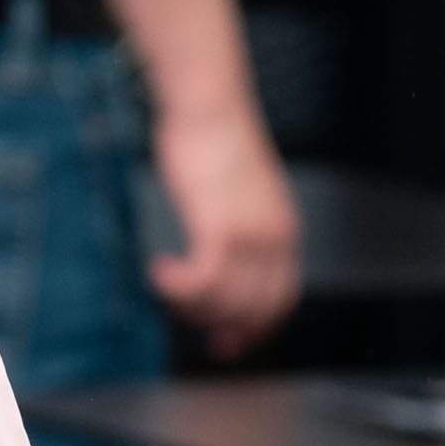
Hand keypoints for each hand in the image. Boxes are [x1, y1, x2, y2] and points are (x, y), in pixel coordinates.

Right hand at [146, 90, 301, 354]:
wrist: (209, 104)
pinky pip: (203, 281)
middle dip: (217, 325)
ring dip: (190, 305)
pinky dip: (179, 288)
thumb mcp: (240, 193)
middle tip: (184, 320)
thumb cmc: (216, 139)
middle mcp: (275, 238)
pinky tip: (159, 273)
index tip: (229, 341)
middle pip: (252, 309)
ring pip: (225, 301)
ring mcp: (250, 234)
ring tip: (167, 289)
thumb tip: (220, 260)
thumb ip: (239, 228)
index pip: (281, 300)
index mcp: (285, 231)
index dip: (254, 328)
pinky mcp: (220, 226)